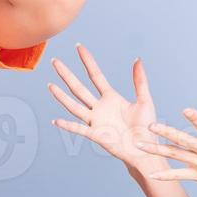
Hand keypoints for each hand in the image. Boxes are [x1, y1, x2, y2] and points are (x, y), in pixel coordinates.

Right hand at [49, 44, 159, 172]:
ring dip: (62, 96)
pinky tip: (56, 121)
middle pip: (79, 88)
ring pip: (75, 106)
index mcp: (111, 98)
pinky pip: (79, 129)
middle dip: (67, 74)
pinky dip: (68, 125)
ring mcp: (96, 121)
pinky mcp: (96, 135)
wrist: (146, 149)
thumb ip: (140, 81)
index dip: (88, 61)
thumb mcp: (145, 101)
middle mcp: (99, 107)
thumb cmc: (146, 127)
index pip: (95, 75)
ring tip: (50, 85)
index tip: (79, 47)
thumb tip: (138, 60)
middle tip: (55, 61)